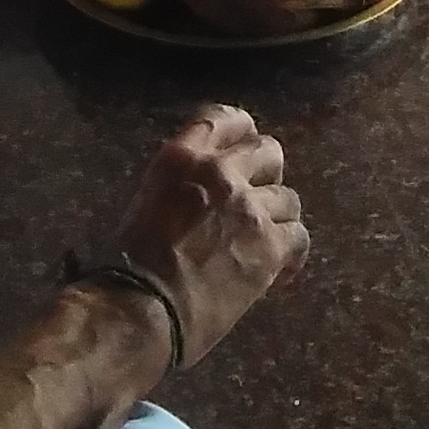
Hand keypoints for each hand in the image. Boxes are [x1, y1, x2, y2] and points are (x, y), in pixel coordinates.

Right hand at [112, 107, 307, 363]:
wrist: (144, 309)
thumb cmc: (129, 269)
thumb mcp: (146, 205)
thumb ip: (180, 189)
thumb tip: (200, 199)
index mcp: (181, 158)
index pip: (224, 118)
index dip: (243, 131)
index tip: (248, 143)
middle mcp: (219, 171)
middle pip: (268, 151)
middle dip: (268, 175)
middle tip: (258, 202)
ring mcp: (248, 207)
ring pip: (288, 199)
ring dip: (278, 220)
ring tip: (266, 246)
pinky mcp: (270, 244)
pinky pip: (299, 238)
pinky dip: (293, 256)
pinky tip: (280, 276)